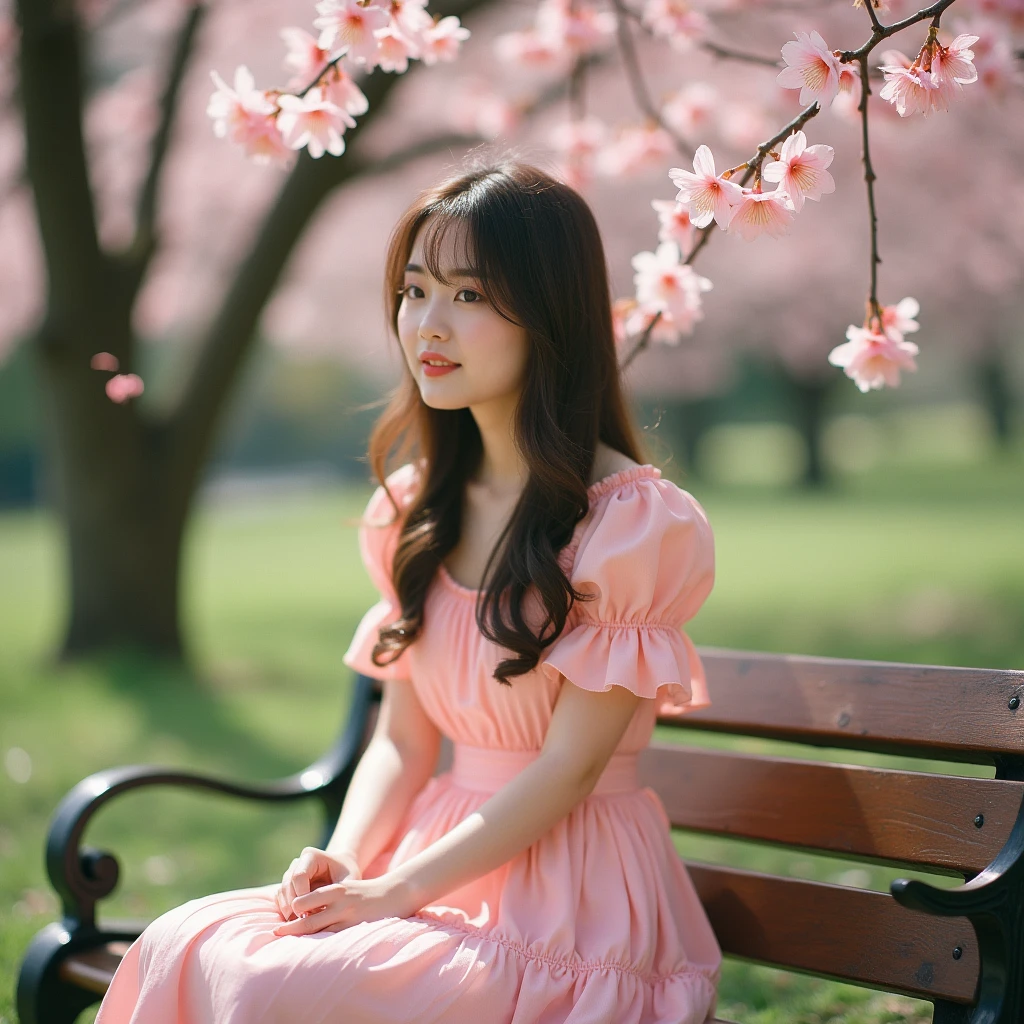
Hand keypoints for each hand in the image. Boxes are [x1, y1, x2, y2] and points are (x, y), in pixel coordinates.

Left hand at [271, 873, 418, 936]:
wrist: (395, 893)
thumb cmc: (366, 892)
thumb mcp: (346, 888)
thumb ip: (327, 897)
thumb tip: (303, 909)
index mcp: (336, 890)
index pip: (305, 901)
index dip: (292, 910)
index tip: (282, 918)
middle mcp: (340, 902)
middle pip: (307, 918)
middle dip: (290, 927)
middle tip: (275, 933)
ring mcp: (348, 917)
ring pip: (318, 931)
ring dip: (302, 938)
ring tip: (287, 946)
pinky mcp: (356, 928)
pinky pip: (333, 938)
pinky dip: (320, 943)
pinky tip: (312, 949)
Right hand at [274, 846, 360, 922]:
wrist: (343, 870)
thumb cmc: (348, 874)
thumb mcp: (349, 880)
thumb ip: (339, 891)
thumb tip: (325, 912)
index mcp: (311, 856)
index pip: (299, 876)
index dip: (301, 895)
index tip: (308, 913)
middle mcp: (297, 862)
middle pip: (287, 884)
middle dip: (293, 904)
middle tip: (302, 921)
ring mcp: (290, 873)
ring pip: (282, 892)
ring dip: (287, 909)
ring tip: (298, 924)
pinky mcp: (288, 885)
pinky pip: (280, 898)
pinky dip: (285, 910)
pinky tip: (294, 921)